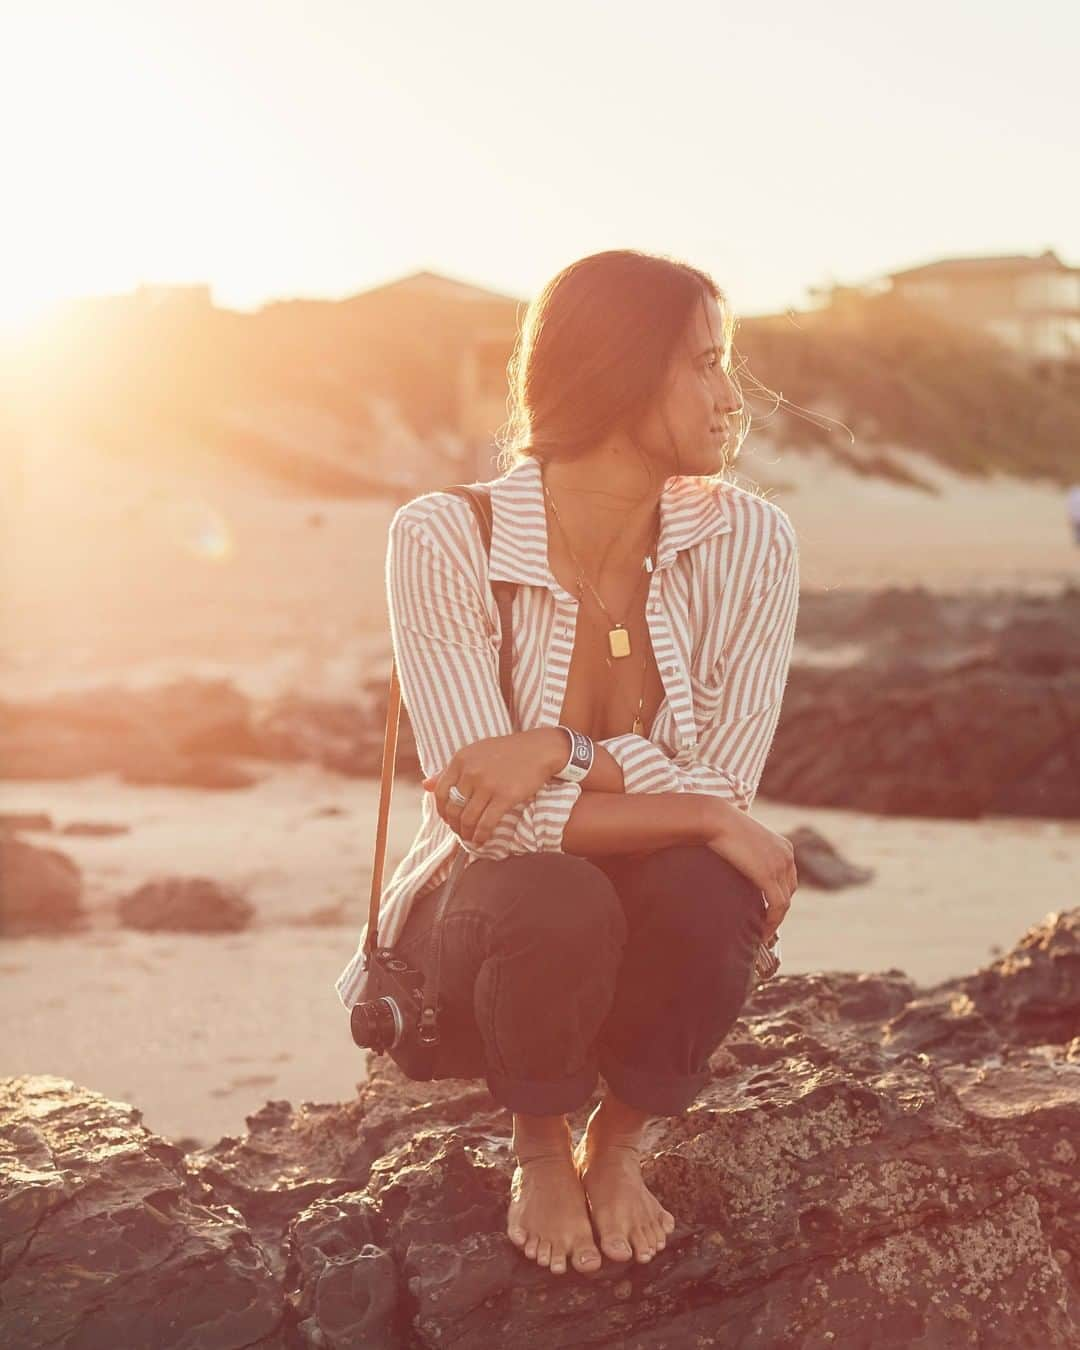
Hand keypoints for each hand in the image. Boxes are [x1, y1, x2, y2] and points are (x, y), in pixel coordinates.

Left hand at [422, 729, 564, 848]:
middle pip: (453, 809)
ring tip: (470, 838)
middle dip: (454, 825)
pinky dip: (481, 835)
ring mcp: (488, 785)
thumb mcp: (474, 753)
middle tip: (460, 832)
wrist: (538, 749)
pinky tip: (482, 839)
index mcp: (460, 759)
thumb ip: (449, 770)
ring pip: (468, 819)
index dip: (442, 811)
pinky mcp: (505, 796)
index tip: (448, 819)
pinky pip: (486, 823)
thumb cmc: (506, 752)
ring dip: (467, 833)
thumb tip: (425, 785)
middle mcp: (471, 772)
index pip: (441, 793)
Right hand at [701, 800, 796, 945]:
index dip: (780, 895)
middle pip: (789, 890)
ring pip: (785, 902)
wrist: (716, 820)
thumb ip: (749, 853)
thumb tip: (738, 863)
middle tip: (765, 924)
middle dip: (779, 909)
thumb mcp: (743, 840)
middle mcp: (788, 856)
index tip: (768, 909)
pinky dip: (773, 922)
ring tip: (763, 934)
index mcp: (784, 847)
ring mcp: (780, 865)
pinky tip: (763, 933)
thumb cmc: (721, 826)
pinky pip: (778, 906)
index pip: (789, 878)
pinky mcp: (769, 876)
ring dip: (776, 920)